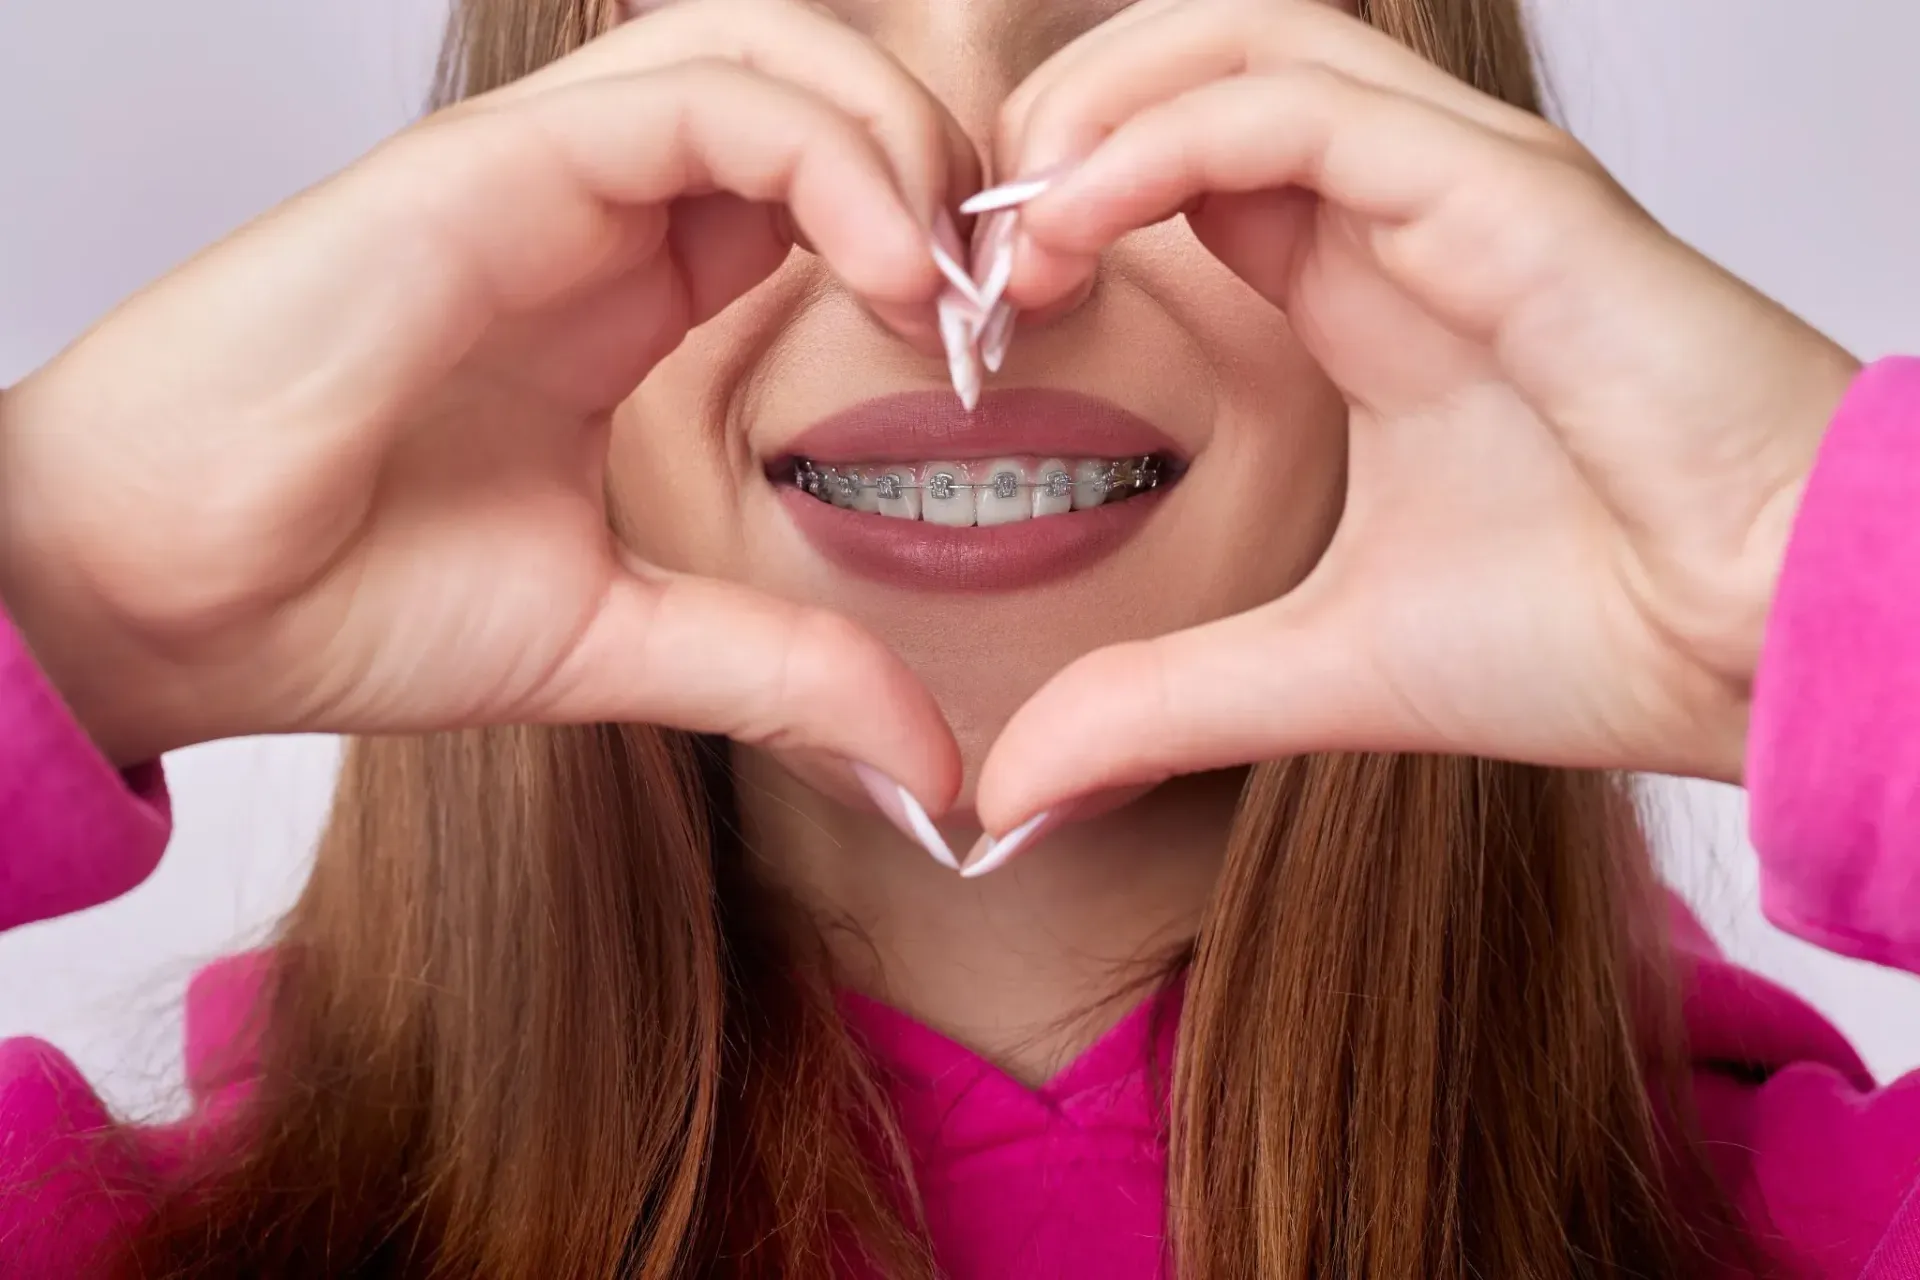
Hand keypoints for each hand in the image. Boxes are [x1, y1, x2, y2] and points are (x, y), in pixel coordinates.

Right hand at [0, 0, 966, 811]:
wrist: (155, 609)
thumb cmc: (342, 601)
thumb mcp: (616, 641)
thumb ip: (778, 674)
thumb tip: (935, 770)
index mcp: (630, 290)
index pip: (822, 183)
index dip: (930, 241)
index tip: (985, 363)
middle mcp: (596, 212)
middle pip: (817, 84)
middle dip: (940, 165)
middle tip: (994, 306)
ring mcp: (543, 178)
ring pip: (768, 50)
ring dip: (897, 140)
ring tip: (939, 288)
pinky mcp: (488, 172)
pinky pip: (692, 96)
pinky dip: (823, 156)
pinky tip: (881, 271)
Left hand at [974, 0, 1859, 845]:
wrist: (1772, 657)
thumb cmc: (1602, 633)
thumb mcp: (1316, 669)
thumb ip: (1159, 705)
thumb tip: (1008, 792)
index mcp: (1363, 281)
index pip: (1179, 154)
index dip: (1055, 208)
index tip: (969, 321)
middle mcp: (1407, 208)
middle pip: (1193, 58)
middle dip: (1053, 129)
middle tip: (960, 253)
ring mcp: (1460, 187)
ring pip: (1240, 42)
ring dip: (1092, 115)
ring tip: (1005, 236)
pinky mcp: (1510, 200)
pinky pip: (1303, 110)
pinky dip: (1163, 144)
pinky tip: (1070, 234)